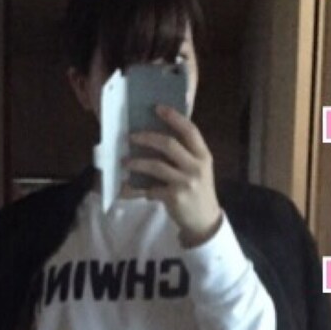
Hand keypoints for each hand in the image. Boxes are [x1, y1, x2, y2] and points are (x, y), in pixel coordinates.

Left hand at [121, 104, 222, 246]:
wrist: (204, 221)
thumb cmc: (198, 191)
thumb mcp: (199, 169)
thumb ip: (186, 154)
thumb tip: (157, 137)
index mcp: (203, 155)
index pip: (190, 130)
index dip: (174, 117)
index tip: (158, 108)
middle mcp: (196, 167)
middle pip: (169, 144)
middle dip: (147, 138)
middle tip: (131, 136)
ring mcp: (186, 182)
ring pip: (156, 166)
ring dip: (137, 163)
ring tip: (126, 162)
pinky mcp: (174, 197)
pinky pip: (151, 188)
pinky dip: (138, 188)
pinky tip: (130, 188)